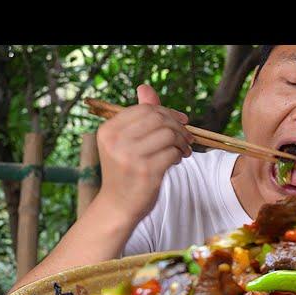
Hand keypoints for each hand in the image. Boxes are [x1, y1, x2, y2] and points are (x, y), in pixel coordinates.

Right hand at [95, 84, 193, 222]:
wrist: (117, 206)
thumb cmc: (125, 172)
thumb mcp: (126, 142)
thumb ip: (139, 116)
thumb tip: (145, 87)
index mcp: (109, 130)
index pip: (145, 109)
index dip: (168, 112)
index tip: (182, 121)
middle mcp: (116, 141)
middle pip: (159, 119)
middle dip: (178, 126)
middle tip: (187, 137)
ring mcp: (131, 157)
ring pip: (168, 135)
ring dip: (182, 141)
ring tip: (183, 150)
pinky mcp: (146, 172)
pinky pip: (173, 153)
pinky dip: (179, 155)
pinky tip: (176, 161)